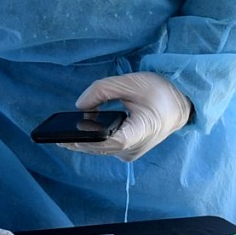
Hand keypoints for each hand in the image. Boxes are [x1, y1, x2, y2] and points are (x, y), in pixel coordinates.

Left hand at [68, 72, 192, 161]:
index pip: (111, 141)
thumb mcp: (131, 82)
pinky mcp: (128, 151)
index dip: (89, 139)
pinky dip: (93, 139)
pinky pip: (106, 147)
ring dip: (84, 139)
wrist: (181, 105)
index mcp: (140, 132)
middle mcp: (135, 148)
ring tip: (61, 132)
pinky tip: (78, 132)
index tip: (68, 136)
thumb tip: (79, 105)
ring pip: (101, 149)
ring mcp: (131, 152)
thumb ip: (102, 90)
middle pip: (101, 147)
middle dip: (78, 139)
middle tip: (55, 134)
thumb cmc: (160, 93)